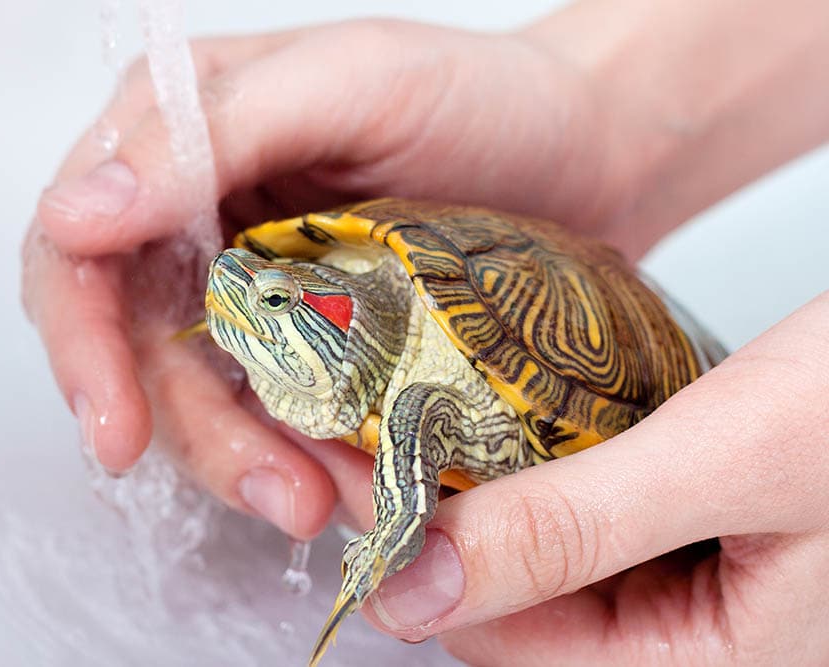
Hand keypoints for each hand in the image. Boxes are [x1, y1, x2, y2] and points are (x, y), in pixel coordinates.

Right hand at [21, 19, 652, 538]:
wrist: (588, 150)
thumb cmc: (480, 94)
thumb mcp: (348, 83)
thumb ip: (207, 136)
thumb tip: (74, 215)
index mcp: (180, 140)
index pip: (80, 251)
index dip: (83, 344)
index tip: (114, 426)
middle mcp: (201, 218)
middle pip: (140, 348)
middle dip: (190, 431)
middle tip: (270, 490)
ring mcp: (258, 286)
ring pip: (209, 397)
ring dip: (254, 462)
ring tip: (331, 500)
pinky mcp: (314, 342)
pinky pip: (283, 414)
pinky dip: (310, 458)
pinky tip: (357, 483)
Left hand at [360, 291, 828, 664]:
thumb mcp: (734, 459)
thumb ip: (574, 531)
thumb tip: (419, 588)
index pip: (507, 639)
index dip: (416, 558)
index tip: (353, 470)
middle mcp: (703, 641)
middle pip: (523, 600)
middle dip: (441, 521)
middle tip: (373, 434)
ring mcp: (704, 583)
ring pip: (554, 554)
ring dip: (486, 492)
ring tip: (418, 420)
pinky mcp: (705, 525)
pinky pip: (597, 514)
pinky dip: (543, 469)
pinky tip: (504, 421)